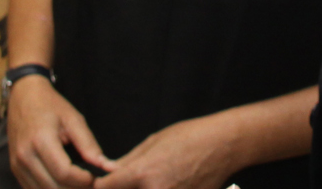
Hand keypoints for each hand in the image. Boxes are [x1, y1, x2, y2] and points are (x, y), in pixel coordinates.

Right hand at [8, 76, 116, 188]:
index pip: (64, 173)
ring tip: (79, 184)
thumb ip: (89, 144)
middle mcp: (24, 156)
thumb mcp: (73, 118)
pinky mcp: (15, 170)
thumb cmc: (50, 105)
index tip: (95, 177)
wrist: (23, 96)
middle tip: (90, 184)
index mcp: (40, 140)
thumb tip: (107, 167)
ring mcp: (17, 165)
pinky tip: (64, 184)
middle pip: (53, 188)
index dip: (83, 181)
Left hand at [92, 115, 238, 188]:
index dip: (98, 186)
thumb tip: (108, 171)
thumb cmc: (189, 137)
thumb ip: (127, 161)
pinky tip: (169, 183)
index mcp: (142, 172)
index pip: (106, 188)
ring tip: (151, 180)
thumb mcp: (153, 142)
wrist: (223, 145)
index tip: (100, 184)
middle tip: (126, 182)